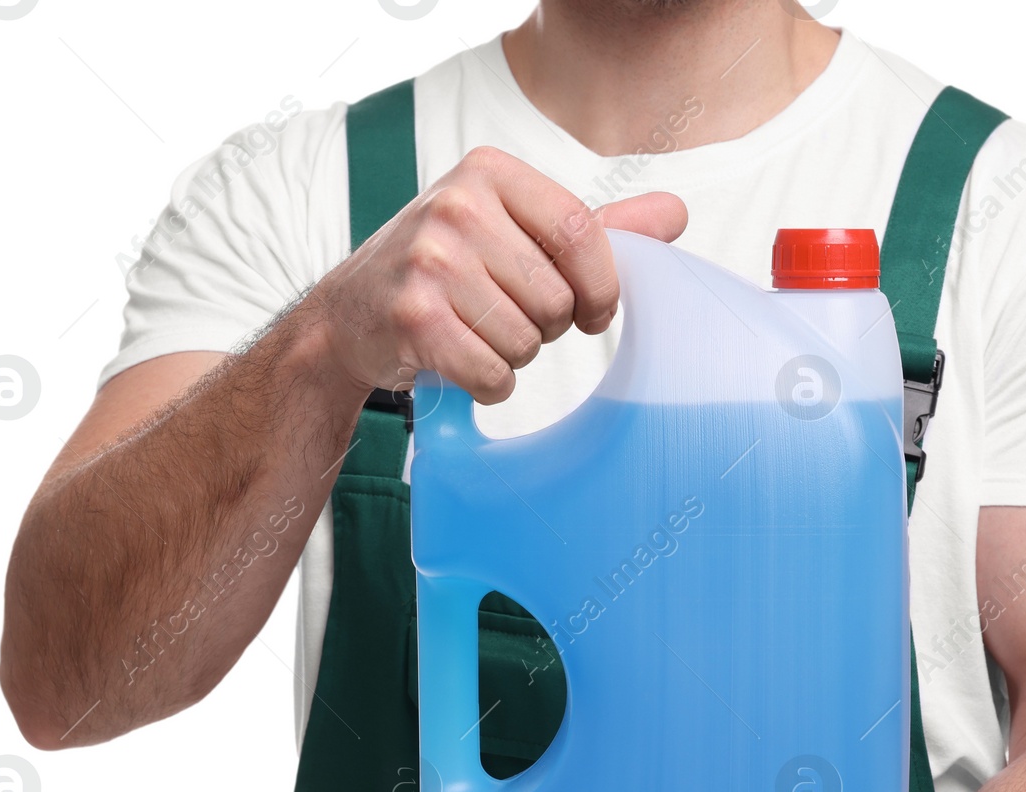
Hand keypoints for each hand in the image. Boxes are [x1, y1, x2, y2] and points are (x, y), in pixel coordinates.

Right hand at [312, 145, 687, 405]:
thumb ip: (593, 227)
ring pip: (526, 339)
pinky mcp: (412, 316)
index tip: (593, 311)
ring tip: (475, 334)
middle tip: (506, 318)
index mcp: (490, 172)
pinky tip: (461, 361)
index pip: (581, 231)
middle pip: (555, 297)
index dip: (601, 286)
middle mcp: (456, 205)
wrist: (349, 315)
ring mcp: (429, 260)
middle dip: (546, 327)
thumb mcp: (514, 231)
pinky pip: (492, 373)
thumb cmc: (446, 270)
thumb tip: (676, 213)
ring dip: (514, 356)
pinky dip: (488, 384)